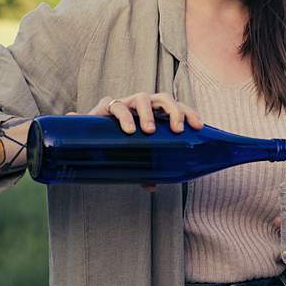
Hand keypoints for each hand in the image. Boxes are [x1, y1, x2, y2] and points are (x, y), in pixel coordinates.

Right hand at [69, 93, 203, 191]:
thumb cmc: (119, 145)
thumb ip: (144, 169)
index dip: (188, 113)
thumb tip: (152, 186)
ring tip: (148, 131)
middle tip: (177, 131)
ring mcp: (125, 103)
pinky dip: (123, 117)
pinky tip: (128, 130)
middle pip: (163, 98)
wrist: (87, 139)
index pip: (177, 106)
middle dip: (173, 111)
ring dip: (148, 113)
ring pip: (142, 98)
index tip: (198, 127)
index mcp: (155, 112)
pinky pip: (115, 106)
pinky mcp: (105, 107)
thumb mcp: (135, 157)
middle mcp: (142, 104)